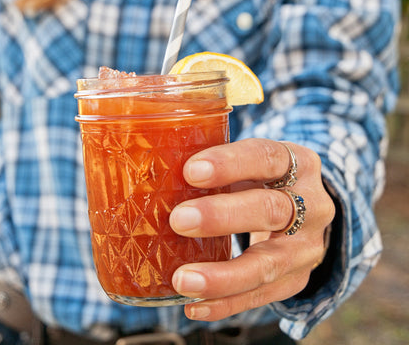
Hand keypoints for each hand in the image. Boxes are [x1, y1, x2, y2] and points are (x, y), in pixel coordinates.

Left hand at [169, 138, 334, 320]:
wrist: (304, 210)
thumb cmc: (262, 179)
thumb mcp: (250, 162)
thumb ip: (215, 163)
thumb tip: (151, 168)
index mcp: (297, 163)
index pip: (267, 157)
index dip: (231, 163)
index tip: (191, 170)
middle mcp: (312, 204)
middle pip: (271, 210)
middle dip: (223, 217)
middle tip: (179, 220)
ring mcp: (308, 246)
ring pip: (269, 264)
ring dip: (223, 275)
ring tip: (183, 280)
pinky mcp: (297, 278)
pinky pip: (263, 296)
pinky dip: (226, 303)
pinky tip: (196, 305)